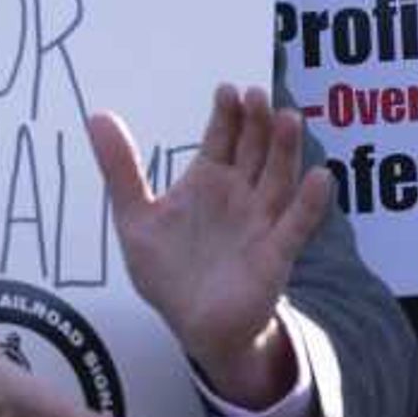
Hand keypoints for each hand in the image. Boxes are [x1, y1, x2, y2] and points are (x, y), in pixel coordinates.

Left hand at [91, 85, 332, 408]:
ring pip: (279, 177)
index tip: (227, 90)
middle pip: (254, 149)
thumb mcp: (136, 219)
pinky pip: (296, 226)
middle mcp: (240, 194)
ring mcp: (261, 221)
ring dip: (285, 150)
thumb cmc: (168, 272)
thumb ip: (120, 169)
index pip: (223, 136)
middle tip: (256, 95)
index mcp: (208, 180)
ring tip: (289, 119)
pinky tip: (321, 178)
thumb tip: (96, 115)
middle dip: (257, 122)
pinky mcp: (275, 254)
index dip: (227, 113)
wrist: (194, 326)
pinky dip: (310, 203)